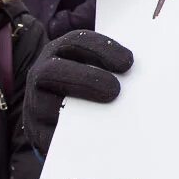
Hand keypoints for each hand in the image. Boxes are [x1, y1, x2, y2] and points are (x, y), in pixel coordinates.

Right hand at [23, 30, 134, 145]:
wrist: (74, 126)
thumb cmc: (96, 89)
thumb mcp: (103, 68)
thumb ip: (116, 61)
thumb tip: (142, 62)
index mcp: (61, 52)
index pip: (77, 41)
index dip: (102, 49)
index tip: (128, 62)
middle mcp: (42, 75)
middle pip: (53, 71)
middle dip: (86, 79)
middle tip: (116, 90)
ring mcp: (36, 106)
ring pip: (45, 106)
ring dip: (76, 109)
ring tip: (107, 113)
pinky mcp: (38, 134)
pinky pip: (52, 135)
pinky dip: (74, 136)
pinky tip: (99, 137)